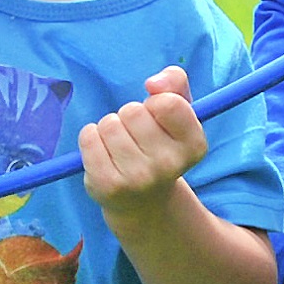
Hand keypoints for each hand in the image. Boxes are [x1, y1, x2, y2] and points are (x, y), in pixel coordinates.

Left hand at [78, 66, 206, 213]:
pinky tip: (103, 153)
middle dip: (130, 115)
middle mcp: (169, 165)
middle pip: (133, 111)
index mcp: (194, 146)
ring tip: (121, 146)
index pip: (168, 103)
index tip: (157, 116)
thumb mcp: (179, 112)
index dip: (155, 102)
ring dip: (110, 127)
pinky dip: (91, 137)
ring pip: (109, 123)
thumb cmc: (160, 144)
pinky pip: (88, 137)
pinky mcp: (107, 185)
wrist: (143, 200)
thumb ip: (175, 82)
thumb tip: (153, 83)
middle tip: (136, 136)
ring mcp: (137, 178)